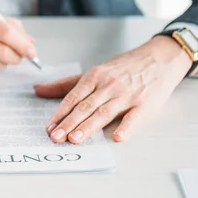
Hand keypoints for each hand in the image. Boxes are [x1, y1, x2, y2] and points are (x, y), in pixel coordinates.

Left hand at [34, 36, 193, 142]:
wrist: (159, 58)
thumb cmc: (124, 68)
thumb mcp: (94, 72)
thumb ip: (66, 84)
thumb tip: (38, 89)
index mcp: (94, 77)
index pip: (73, 97)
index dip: (60, 113)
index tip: (49, 127)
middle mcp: (109, 85)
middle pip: (85, 106)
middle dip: (69, 123)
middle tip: (56, 137)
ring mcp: (127, 95)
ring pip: (104, 112)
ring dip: (89, 126)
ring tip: (75, 139)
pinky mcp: (146, 104)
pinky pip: (135, 117)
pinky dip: (126, 127)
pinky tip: (117, 137)